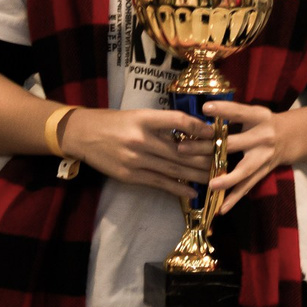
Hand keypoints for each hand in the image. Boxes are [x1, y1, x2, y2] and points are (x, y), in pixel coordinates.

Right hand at [59, 107, 210, 199]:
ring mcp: (136, 159)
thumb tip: (191, 132)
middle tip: (223, 160)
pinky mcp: (130, 176)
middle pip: (180, 150)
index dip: (199, 127)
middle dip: (204, 156)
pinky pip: (159, 183)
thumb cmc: (114, 122)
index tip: (215, 133)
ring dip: (196, 174)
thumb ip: (161, 123)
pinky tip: (192, 191)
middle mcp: (141, 139)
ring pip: (173, 168)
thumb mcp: (138, 115)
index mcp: (144, 118)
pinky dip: (178, 187)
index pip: (178, 120)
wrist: (83, 135)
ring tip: (214, 177)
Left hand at [184, 101, 294, 214]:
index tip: (205, 108)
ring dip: (226, 179)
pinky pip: (247, 187)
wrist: (290, 137)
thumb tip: (201, 117)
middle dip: (207, 147)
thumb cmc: (263, 123)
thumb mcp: (253, 113)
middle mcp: (263, 137)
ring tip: (210, 185)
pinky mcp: (263, 172)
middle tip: (183, 148)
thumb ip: (233, 115)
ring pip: (243, 170)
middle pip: (233, 143)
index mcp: (259, 117)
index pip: (239, 112)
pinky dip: (234, 198)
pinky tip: (221, 208)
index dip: (223, 110)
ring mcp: (264, 157)